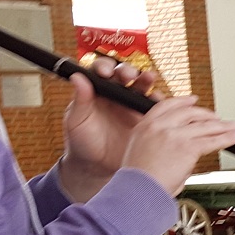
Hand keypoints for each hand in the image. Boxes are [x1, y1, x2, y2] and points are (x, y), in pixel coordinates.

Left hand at [58, 57, 161, 201]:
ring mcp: (132, 105)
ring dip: (146, 79)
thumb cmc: (81, 143)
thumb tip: (77, 77)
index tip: (106, 72)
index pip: (103, 71)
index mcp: (97, 91)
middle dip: (128, 71)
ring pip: (142, 86)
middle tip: (129, 76)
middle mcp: (116, 94)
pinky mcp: (146, 118)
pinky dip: (159, 100)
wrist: (98, 167)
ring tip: (149, 78)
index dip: (105, 67)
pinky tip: (158, 100)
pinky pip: (155, 106)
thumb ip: (79, 100)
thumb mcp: (76, 121)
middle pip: (126, 74)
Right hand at [120, 96, 234, 195]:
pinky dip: (227, 139)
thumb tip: (178, 145)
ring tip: (233, 127)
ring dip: (223, 126)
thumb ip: (157, 142)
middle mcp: (159, 126)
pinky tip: (234, 138)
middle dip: (207, 114)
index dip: (183, 102)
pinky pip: (212, 141)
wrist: (138, 191)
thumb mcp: (139, 151)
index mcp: (145, 126)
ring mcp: (174, 135)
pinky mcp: (188, 147)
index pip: (167, 106)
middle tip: (217, 118)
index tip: (193, 101)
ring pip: (204, 127)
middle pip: (189, 113)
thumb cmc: (139, 179)